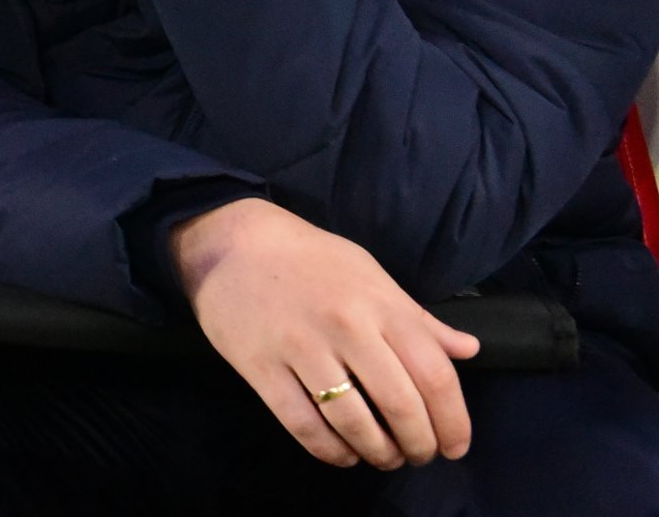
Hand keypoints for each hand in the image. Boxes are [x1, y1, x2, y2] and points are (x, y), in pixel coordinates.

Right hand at [171, 198, 479, 470]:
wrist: (229, 241)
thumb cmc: (307, 256)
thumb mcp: (368, 273)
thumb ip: (416, 317)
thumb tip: (468, 350)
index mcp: (379, 303)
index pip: (434, 374)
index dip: (453, 421)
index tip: (455, 446)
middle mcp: (346, 327)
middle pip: (400, 405)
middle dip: (419, 444)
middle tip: (419, 455)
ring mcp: (301, 348)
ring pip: (354, 423)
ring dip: (378, 452)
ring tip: (384, 456)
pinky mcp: (262, 368)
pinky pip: (304, 425)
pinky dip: (331, 451)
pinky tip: (344, 453)